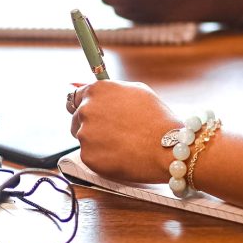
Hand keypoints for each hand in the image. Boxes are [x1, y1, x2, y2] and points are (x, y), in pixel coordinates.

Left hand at [67, 80, 181, 182]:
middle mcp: (86, 109)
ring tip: (122, 144)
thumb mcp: (136, 91)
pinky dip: (102, 158)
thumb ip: (107, 89)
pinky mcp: (87, 156)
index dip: (84, 107)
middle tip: (114, 133)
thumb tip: (76, 84)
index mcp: (97, 90)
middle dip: (91, 126)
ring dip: (97, 142)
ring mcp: (85, 133)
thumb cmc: (156, 118)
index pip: (75, 97)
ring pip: (84, 139)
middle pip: (77, 119)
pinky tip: (121, 155)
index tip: (93, 116)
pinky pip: (90, 156)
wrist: (167, 148)